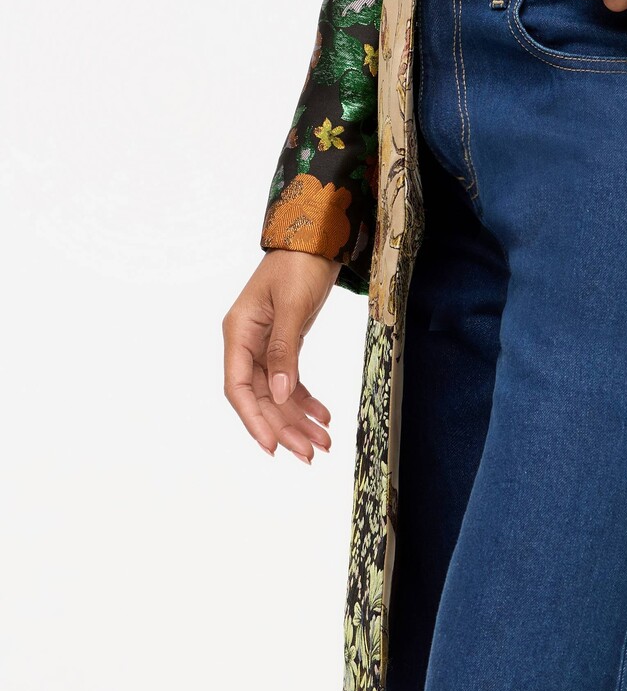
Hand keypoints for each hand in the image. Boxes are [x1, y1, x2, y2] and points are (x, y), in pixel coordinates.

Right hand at [223, 250, 339, 461]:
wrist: (316, 237)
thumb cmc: (299, 264)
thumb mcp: (292, 305)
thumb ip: (284, 350)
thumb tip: (279, 393)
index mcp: (239, 332)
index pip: (239, 387)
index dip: (253, 420)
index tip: (271, 447)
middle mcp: (248, 343)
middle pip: (261, 397)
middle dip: (284, 427)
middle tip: (310, 453)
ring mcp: (266, 345)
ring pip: (279, 394)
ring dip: (299, 419)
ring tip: (323, 443)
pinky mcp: (286, 344)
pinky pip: (292, 381)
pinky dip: (307, 400)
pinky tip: (324, 416)